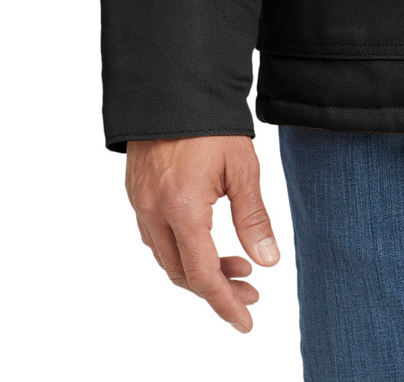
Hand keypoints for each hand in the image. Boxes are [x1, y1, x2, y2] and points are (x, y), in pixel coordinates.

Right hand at [125, 134, 279, 330]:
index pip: (202, 274)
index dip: (225, 303)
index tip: (246, 321)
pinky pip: (156, 237)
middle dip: (217, 289)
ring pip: (167, 258)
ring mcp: (140, 203)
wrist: (173, 82)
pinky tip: (206, 240)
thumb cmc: (212, 121)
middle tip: (251, 289)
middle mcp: (154, 211)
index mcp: (182, 207)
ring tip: (237, 263)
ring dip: (199, 269)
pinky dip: (182, 250)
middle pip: (182, 274)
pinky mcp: (136, 192)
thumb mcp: (242, 167)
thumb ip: (253, 217)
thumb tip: (268, 261)